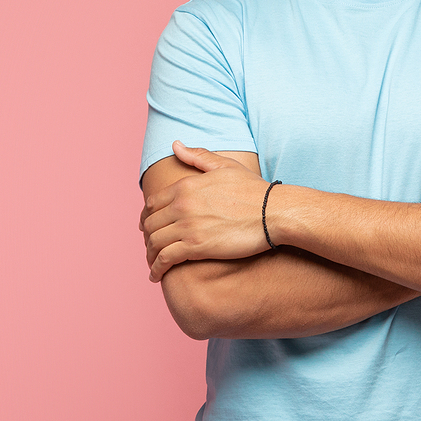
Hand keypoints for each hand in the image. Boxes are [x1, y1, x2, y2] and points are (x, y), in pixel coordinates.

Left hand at [140, 141, 274, 281]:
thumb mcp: (225, 166)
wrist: (274, 212)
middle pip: (150, 224)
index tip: (147, 226)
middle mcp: (182, 205)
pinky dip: (156, 268)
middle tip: (150, 247)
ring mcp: (188, 226)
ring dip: (149, 256)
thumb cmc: (254, 190)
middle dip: (147, 237)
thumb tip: (176, 145)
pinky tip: (156, 275)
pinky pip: (165, 258)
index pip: (152, 203)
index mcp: (186, 186)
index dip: (147, 217)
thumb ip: (198, 156)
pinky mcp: (196, 246)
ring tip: (152, 265)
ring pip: (154, 242)